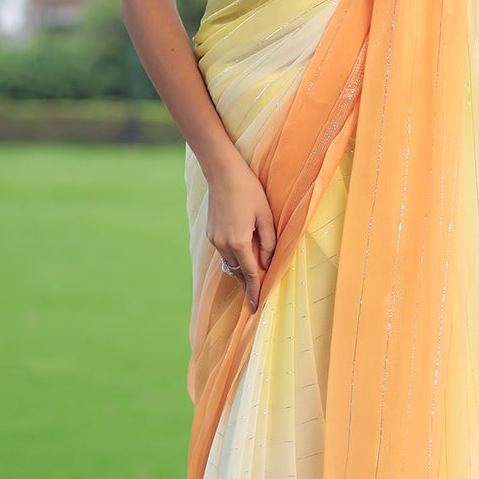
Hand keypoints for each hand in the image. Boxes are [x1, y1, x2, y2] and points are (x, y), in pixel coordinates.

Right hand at [204, 151, 276, 312]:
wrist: (222, 172)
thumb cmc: (248, 190)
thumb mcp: (266, 216)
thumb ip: (268, 242)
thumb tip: (267, 263)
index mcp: (239, 241)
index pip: (250, 273)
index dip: (255, 291)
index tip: (257, 307)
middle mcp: (223, 244)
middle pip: (238, 272)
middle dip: (248, 284)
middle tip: (257, 296)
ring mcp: (214, 239)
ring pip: (229, 264)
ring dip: (241, 271)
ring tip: (253, 278)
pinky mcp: (210, 233)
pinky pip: (224, 253)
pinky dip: (234, 258)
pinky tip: (243, 256)